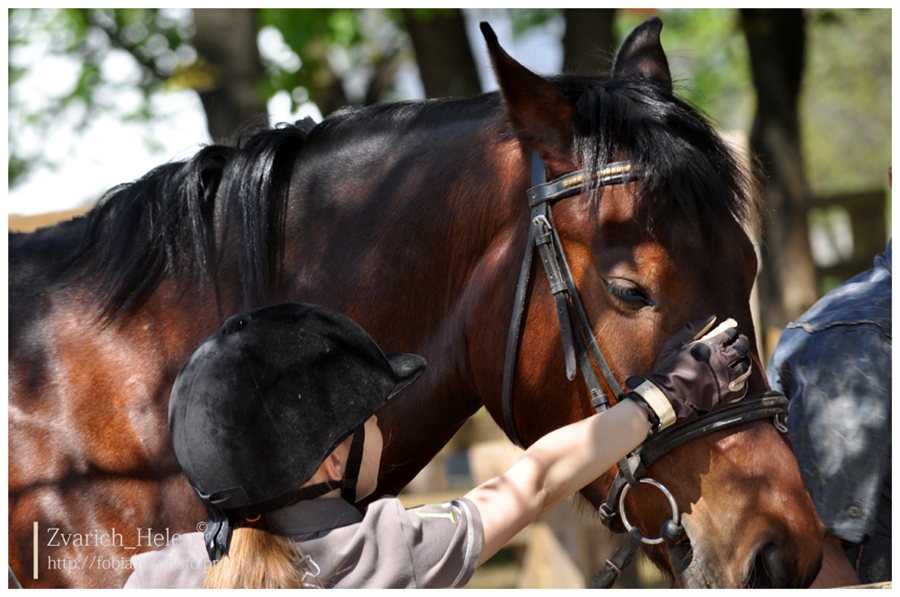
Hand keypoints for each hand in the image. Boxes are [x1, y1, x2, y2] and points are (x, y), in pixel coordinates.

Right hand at [622, 316, 751, 431]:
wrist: (667, 398)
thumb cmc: (667, 370)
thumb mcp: (673, 344)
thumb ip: (692, 328)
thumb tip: (712, 317)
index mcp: (710, 346)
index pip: (730, 333)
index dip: (731, 331)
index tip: (728, 334)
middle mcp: (722, 361)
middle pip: (742, 347)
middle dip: (741, 343)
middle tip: (737, 344)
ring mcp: (727, 378)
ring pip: (746, 365)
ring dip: (743, 361)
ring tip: (737, 361)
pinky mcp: (727, 394)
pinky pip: (743, 386)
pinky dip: (742, 381)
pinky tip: (735, 379)